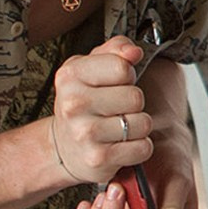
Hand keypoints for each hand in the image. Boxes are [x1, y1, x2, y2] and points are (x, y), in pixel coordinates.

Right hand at [49, 36, 153, 185]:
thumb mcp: (91, 67)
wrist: (64, 146)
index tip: (116, 82)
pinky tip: (122, 144)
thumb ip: (115, 50)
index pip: (122, 67)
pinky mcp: (99, 158)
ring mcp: (85, 133)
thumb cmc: (82, 103)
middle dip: (134, 103)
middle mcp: (74, 104)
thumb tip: (134, 51)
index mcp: (71, 75)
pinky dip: (139, 146)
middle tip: (117, 108)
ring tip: (119, 126)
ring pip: (143, 123)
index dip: (127, 75)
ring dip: (138, 125)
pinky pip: (143, 147)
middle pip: (135, 96)